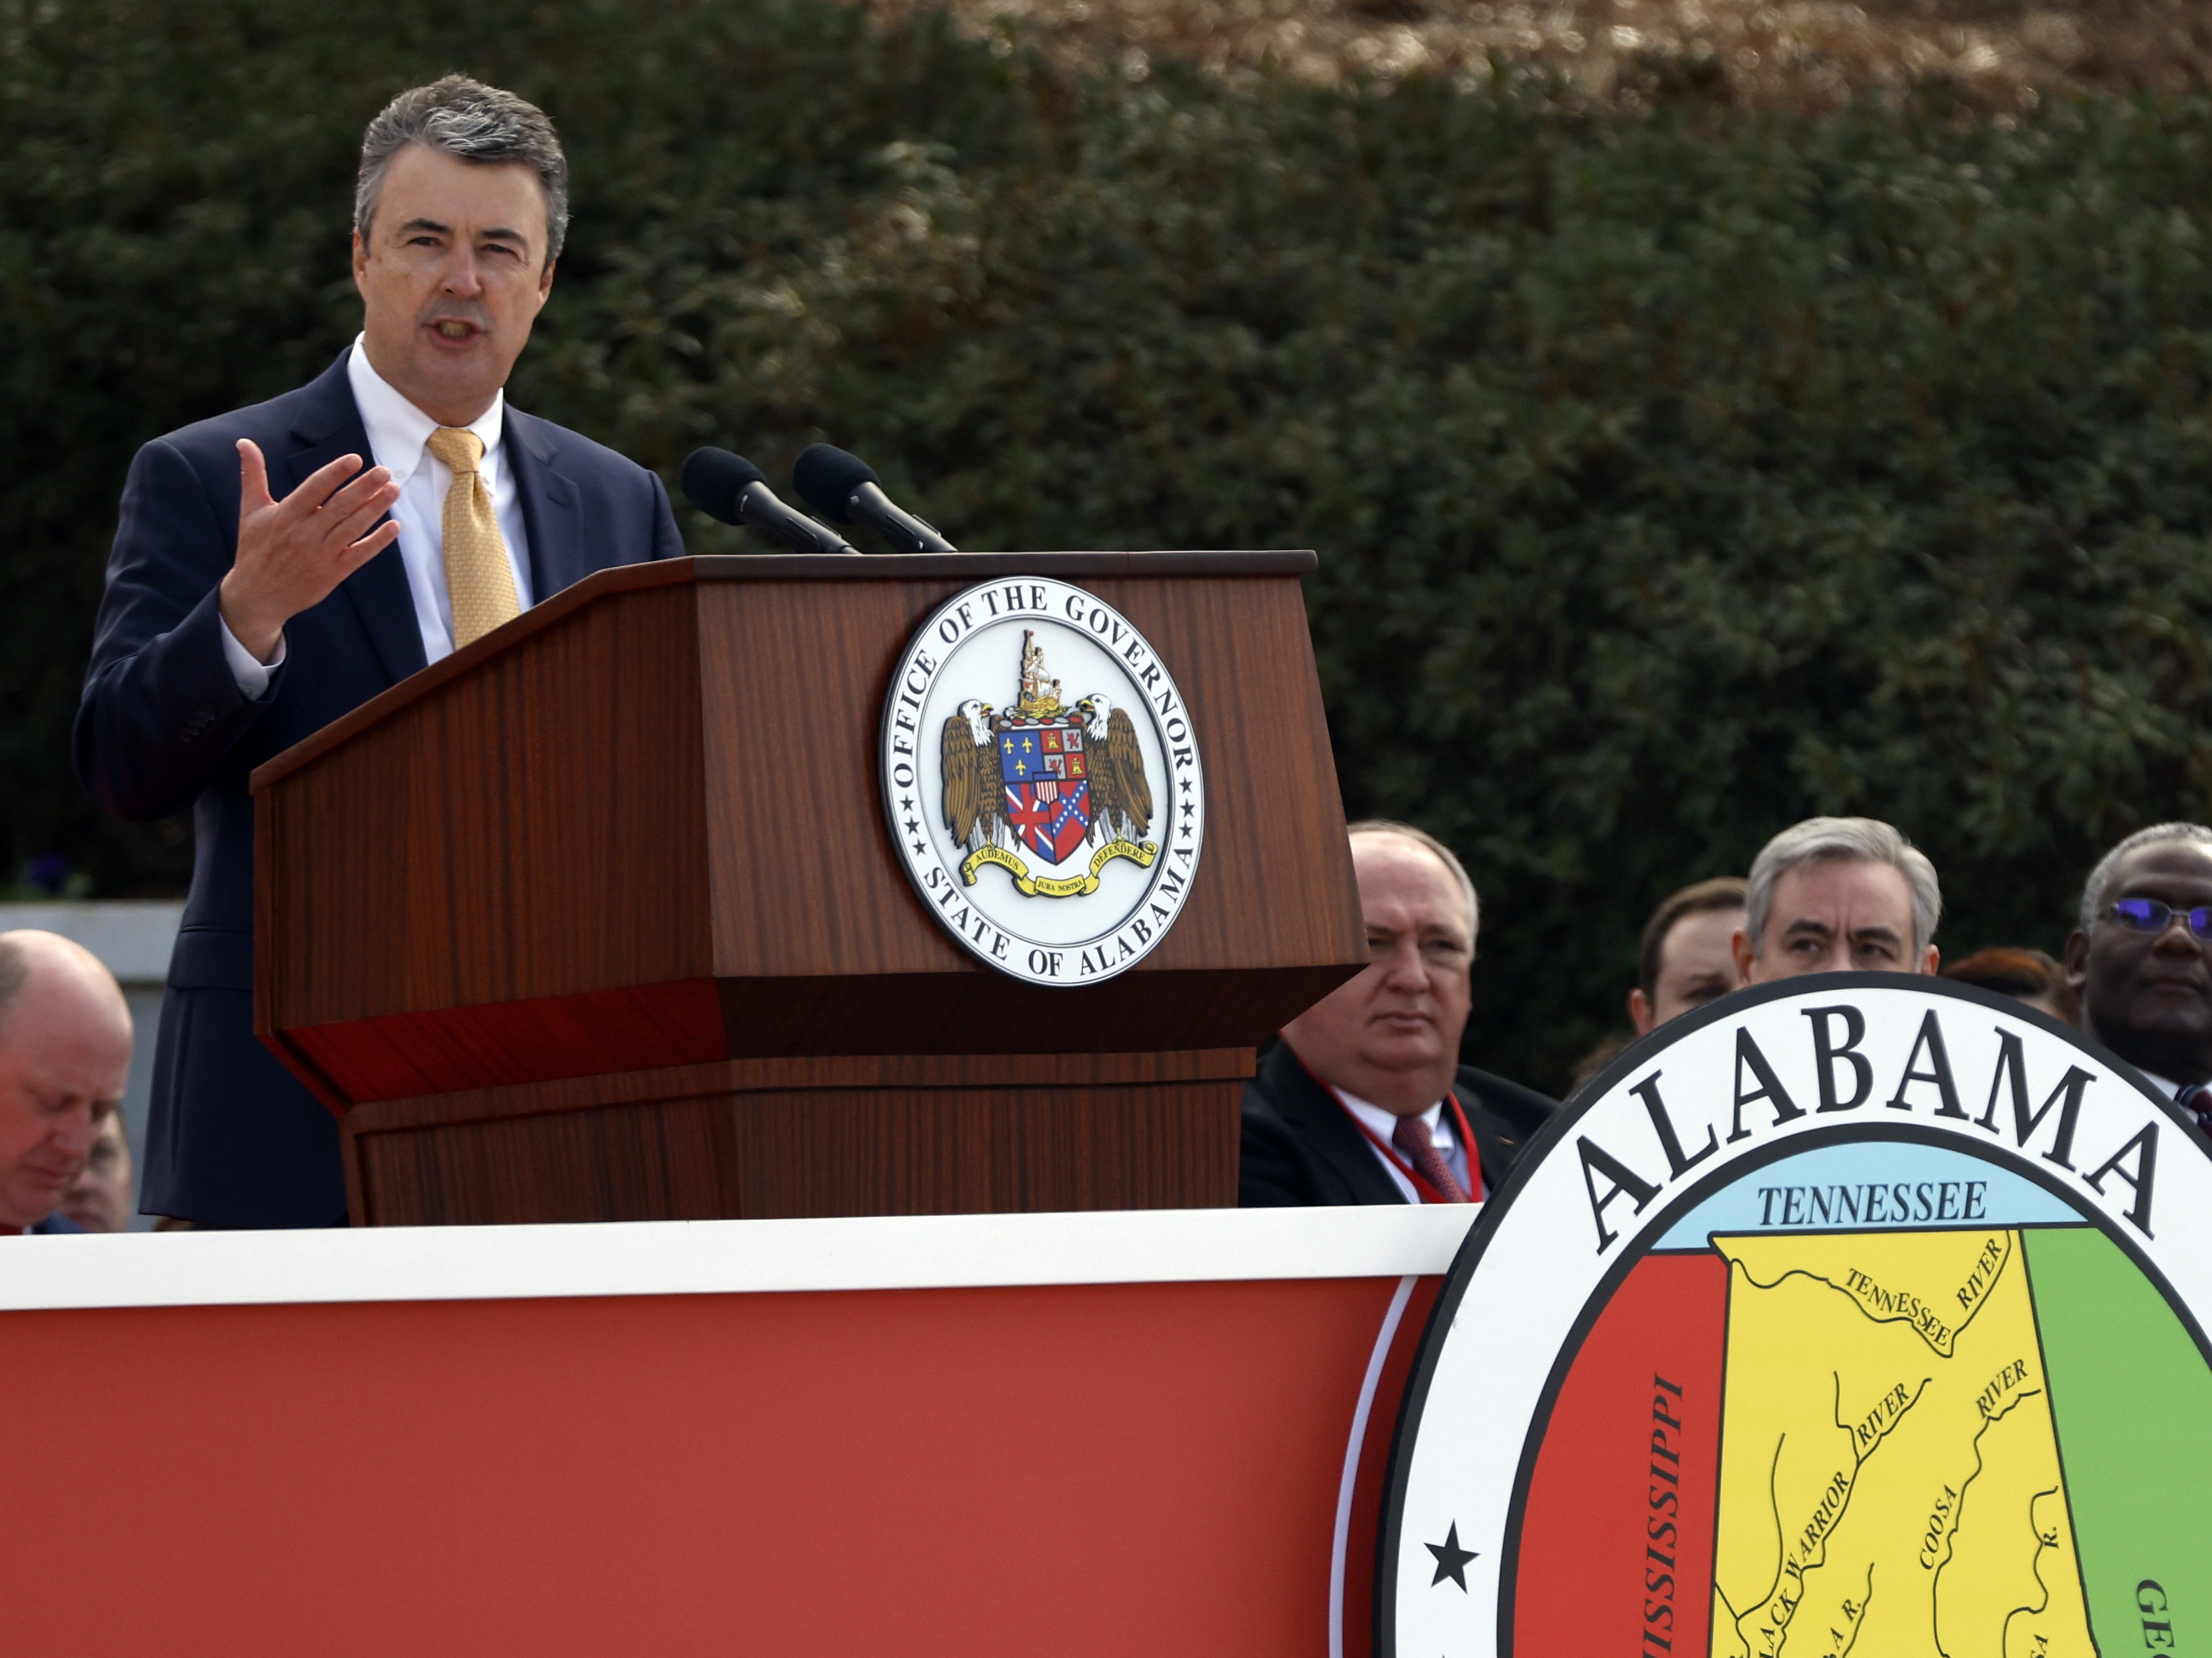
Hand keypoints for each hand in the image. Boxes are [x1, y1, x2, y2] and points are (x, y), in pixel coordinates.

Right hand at [217, 440, 402, 661]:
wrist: (257, 596)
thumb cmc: (255, 548)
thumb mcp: (250, 510)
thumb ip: (252, 475)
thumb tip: (244, 442)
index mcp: (285, 515)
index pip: (314, 488)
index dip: (335, 473)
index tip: (356, 459)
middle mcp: (304, 533)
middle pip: (340, 506)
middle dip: (364, 487)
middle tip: (385, 471)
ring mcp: (320, 554)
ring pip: (353, 527)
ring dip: (376, 508)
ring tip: (393, 490)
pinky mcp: (333, 573)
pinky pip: (360, 554)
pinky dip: (378, 541)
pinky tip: (395, 526)